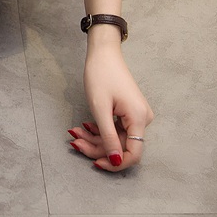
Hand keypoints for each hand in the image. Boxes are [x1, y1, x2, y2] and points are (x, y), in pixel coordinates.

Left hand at [68, 41, 153, 171]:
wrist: (103, 52)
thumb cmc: (100, 75)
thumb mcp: (100, 108)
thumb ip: (108, 136)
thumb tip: (115, 161)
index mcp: (139, 119)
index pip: (133, 153)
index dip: (115, 163)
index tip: (95, 163)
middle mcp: (142, 119)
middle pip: (121, 145)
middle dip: (97, 147)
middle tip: (74, 143)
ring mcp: (135, 115)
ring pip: (115, 137)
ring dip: (94, 139)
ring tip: (74, 133)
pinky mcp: (128, 111)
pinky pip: (115, 128)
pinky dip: (98, 129)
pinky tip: (84, 127)